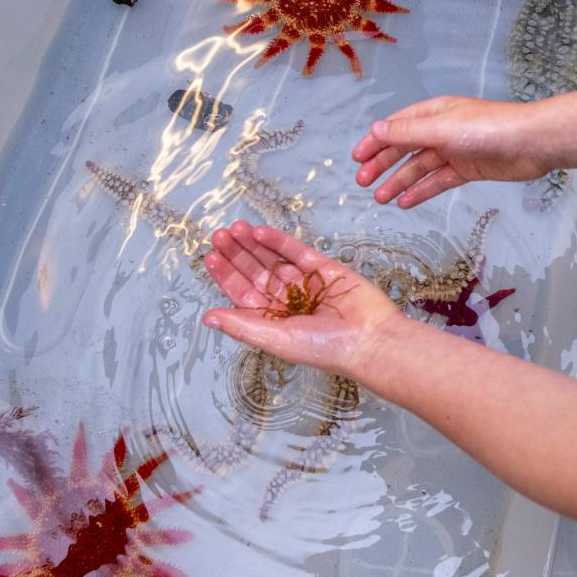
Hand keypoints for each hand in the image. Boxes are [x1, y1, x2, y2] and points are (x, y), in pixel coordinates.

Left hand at [201, 221, 405, 379]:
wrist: (368, 339)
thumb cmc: (324, 348)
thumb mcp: (275, 339)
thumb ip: (241, 325)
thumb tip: (208, 318)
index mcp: (273, 321)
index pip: (243, 294)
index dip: (227, 275)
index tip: (211, 257)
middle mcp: (287, 302)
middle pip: (255, 273)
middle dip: (237, 255)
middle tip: (219, 235)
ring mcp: (306, 283)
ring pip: (273, 260)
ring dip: (253, 245)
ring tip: (234, 228)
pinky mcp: (324, 269)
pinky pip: (296, 252)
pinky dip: (278, 241)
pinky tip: (260, 231)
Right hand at [351, 96, 550, 207]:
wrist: (531, 143)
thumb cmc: (487, 129)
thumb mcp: (443, 129)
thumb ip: (408, 132)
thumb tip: (376, 130)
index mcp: (434, 113)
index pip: (396, 127)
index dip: (375, 141)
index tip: (356, 159)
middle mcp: (441, 130)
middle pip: (405, 147)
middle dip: (383, 164)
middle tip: (363, 182)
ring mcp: (455, 150)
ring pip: (420, 167)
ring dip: (400, 181)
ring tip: (380, 198)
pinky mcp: (468, 169)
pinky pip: (438, 180)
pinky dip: (422, 190)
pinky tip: (406, 202)